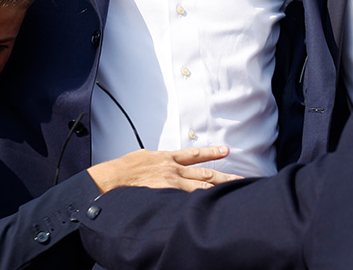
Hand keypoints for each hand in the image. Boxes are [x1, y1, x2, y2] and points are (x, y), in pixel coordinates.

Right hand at [87, 146, 241, 192]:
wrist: (112, 177)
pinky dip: (200, 198)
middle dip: (223, 175)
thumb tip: (163, 163)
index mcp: (167, 158)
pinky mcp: (166, 192)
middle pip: (204, 173)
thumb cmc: (124, 169)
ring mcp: (171, 182)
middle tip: (241, 179)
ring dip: (218, 187)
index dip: (212, 153)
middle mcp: (173, 169)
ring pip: (200, 185)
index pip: (194, 155)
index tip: (226, 151)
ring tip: (233, 190)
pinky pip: (187, 197)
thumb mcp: (143, 157)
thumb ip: (157, 161)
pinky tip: (212, 202)